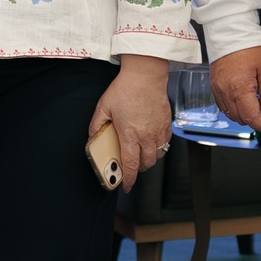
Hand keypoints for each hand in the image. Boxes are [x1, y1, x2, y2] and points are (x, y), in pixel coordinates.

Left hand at [89, 56, 172, 191]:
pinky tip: (151, 142)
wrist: (145, 75)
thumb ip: (96, 125)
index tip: (126, 186)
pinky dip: (159, 148)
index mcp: (130, 134)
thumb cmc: (125, 89)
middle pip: (146, 164)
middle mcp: (147, 136)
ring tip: (140, 154)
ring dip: (149, 159)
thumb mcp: (103, 107)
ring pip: (157, 156)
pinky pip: (165, 144)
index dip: (129, 180)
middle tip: (131, 165)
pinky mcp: (167, 124)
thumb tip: (92, 137)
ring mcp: (159, 131)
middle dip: (138, 169)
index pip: (131, 165)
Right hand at [211, 46, 260, 133]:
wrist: (230, 31)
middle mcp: (225, 91)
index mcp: (239, 88)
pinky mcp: (214, 84)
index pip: (251, 117)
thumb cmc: (250, 47)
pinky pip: (222, 105)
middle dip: (254, 120)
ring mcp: (217, 88)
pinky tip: (242, 102)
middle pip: (239, 118)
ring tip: (255, 107)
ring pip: (230, 113)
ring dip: (243, 116)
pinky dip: (232, 108)